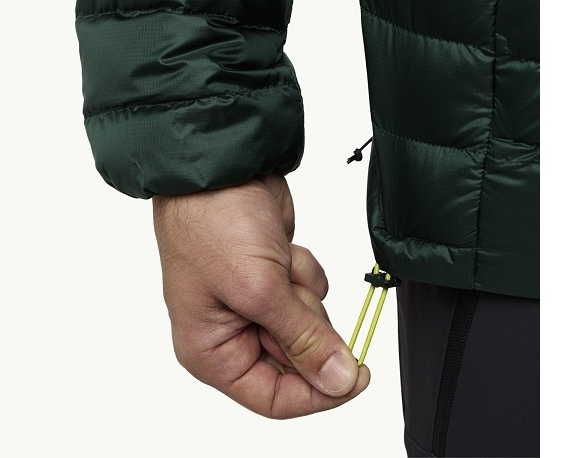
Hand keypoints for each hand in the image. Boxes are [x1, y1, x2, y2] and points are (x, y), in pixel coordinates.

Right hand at [152, 172, 369, 418]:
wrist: (220, 167)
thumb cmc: (211, 224)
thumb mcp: (257, 290)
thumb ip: (302, 341)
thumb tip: (338, 381)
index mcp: (212, 351)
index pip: (275, 398)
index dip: (318, 393)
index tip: (356, 376)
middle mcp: (232, 332)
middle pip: (297, 360)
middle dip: (304, 325)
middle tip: (292, 293)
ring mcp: (255, 300)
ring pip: (309, 322)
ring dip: (302, 292)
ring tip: (276, 262)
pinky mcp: (274, 273)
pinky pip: (310, 289)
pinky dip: (304, 269)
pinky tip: (281, 247)